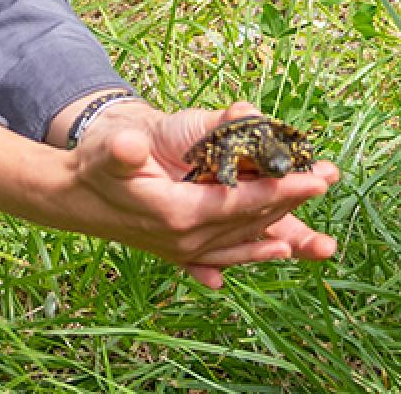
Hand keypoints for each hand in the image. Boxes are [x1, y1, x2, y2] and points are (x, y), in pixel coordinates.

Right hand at [70, 102, 339, 287]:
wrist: (69, 198)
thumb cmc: (94, 167)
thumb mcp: (107, 151)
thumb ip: (121, 151)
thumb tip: (131, 145)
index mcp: (176, 214)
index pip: (242, 203)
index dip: (280, 190)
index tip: (314, 180)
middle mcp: (186, 238)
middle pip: (254, 221)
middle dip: (294, 201)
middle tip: (330, 179)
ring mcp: (185, 248)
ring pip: (246, 240)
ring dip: (283, 232)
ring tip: (318, 235)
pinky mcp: (182, 249)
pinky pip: (227, 254)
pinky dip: (252, 252)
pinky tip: (276, 250)